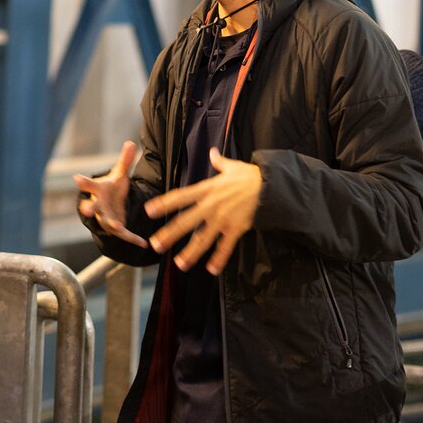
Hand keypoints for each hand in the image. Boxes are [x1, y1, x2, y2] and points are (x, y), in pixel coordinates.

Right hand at [72, 141, 147, 248]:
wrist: (111, 207)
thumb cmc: (112, 189)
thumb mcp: (119, 175)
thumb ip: (125, 161)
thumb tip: (131, 142)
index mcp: (97, 190)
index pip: (88, 185)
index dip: (82, 183)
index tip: (76, 178)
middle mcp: (98, 205)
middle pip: (91, 207)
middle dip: (88, 208)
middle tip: (86, 208)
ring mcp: (106, 218)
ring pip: (106, 222)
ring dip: (111, 224)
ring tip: (117, 226)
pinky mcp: (116, 228)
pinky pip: (124, 234)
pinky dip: (133, 239)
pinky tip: (143, 243)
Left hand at [145, 149, 260, 274]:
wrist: (272, 186)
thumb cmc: (251, 176)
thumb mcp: (232, 166)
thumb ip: (219, 162)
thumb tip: (212, 152)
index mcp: (207, 189)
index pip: (181, 196)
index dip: (164, 203)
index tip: (149, 210)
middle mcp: (212, 205)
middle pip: (186, 221)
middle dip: (170, 234)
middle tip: (155, 245)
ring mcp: (224, 218)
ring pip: (203, 238)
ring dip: (191, 252)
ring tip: (179, 264)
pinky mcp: (237, 228)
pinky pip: (226, 247)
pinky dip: (219, 259)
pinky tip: (211, 270)